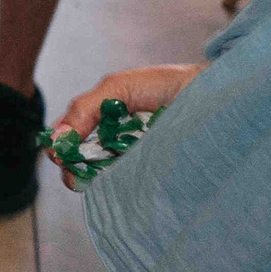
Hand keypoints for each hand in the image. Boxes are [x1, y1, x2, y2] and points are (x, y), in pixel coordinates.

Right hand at [47, 64, 201, 189]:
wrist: (215, 95)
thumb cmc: (166, 85)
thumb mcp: (117, 87)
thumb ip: (83, 109)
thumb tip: (55, 140)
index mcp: (100, 119)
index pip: (66, 139)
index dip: (58, 148)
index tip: (61, 154)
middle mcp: (113, 142)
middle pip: (78, 163)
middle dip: (73, 168)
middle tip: (77, 169)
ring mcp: (133, 160)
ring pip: (101, 178)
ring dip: (95, 178)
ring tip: (105, 172)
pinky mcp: (153, 175)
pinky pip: (129, 186)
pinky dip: (120, 186)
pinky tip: (124, 180)